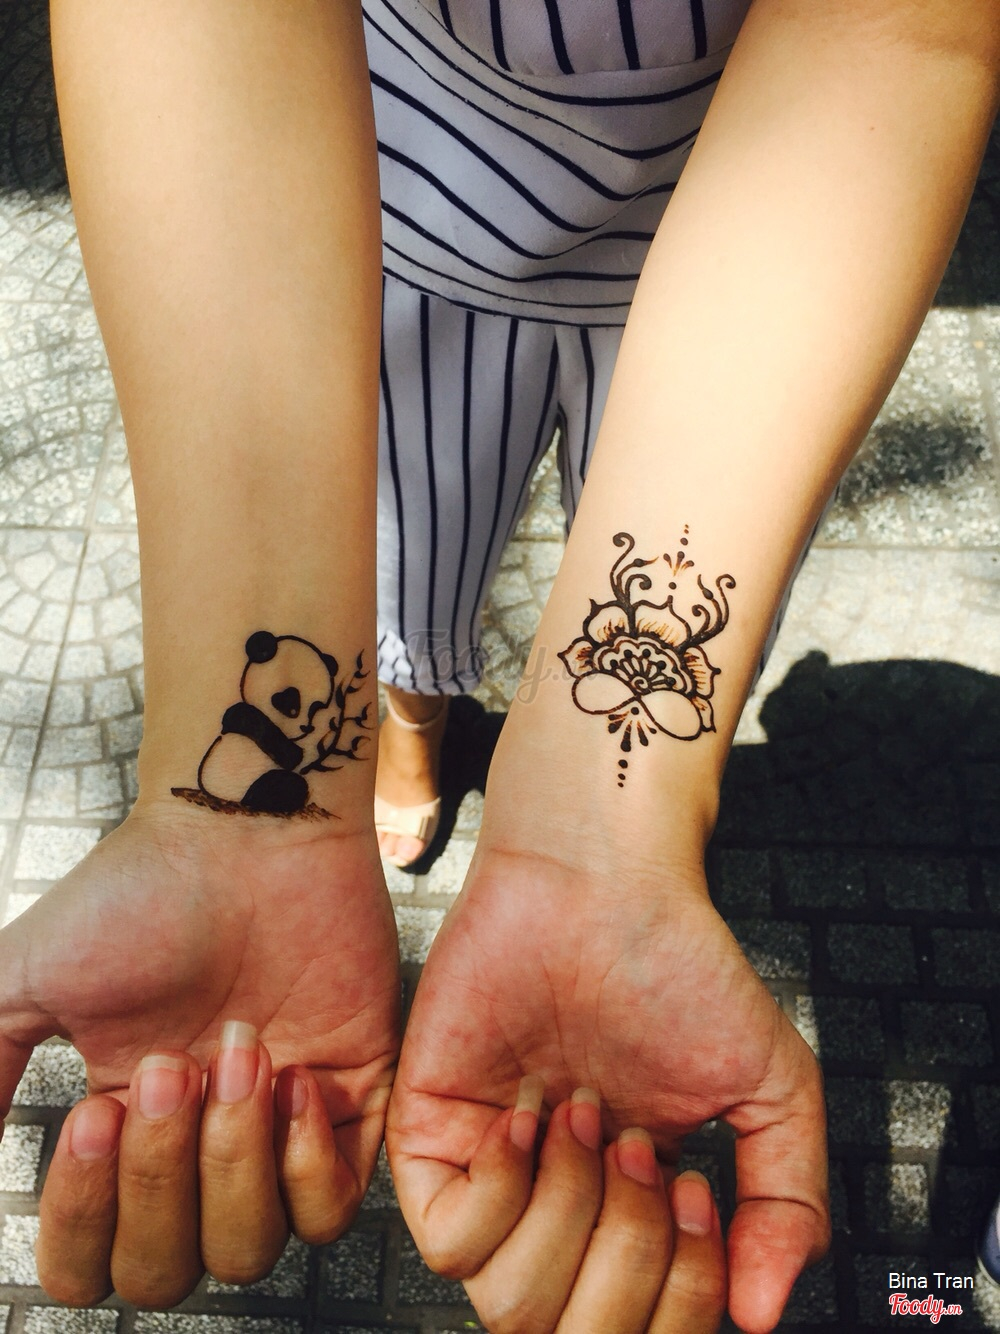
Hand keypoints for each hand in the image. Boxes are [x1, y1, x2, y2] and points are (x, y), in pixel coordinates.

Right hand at [0, 802, 399, 1306]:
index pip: (93, 1262)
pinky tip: (292, 1074)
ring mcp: (277, 1127)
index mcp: (127, 1127)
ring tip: (236, 1051)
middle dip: (162, 1178)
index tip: (95, 1114)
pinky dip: (306, 1160)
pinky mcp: (352, 1096)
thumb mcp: (28, 981)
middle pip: (171, 1268)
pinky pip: (334, 1206)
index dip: (87, 1218)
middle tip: (170, 1065)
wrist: (246, 827)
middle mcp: (199, 1143)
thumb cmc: (141, 893)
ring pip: (253, 1248)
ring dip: (233, 1160)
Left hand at [386, 846, 827, 1332]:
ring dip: (570, 1214)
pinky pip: (450, 1240)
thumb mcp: (769, 1087)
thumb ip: (787, 1204)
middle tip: (639, 1153)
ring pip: (512, 1306)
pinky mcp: (429, 1139)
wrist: (601, 884)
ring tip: (585, 1119)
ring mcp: (492, 1181)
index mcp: (634, 1216)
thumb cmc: (677, 967)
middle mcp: (561, 1213)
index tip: (695, 1192)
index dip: (682, 1294)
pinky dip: (504, 1188)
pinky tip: (529, 1113)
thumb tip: (763, 1316)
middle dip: (628, 1258)